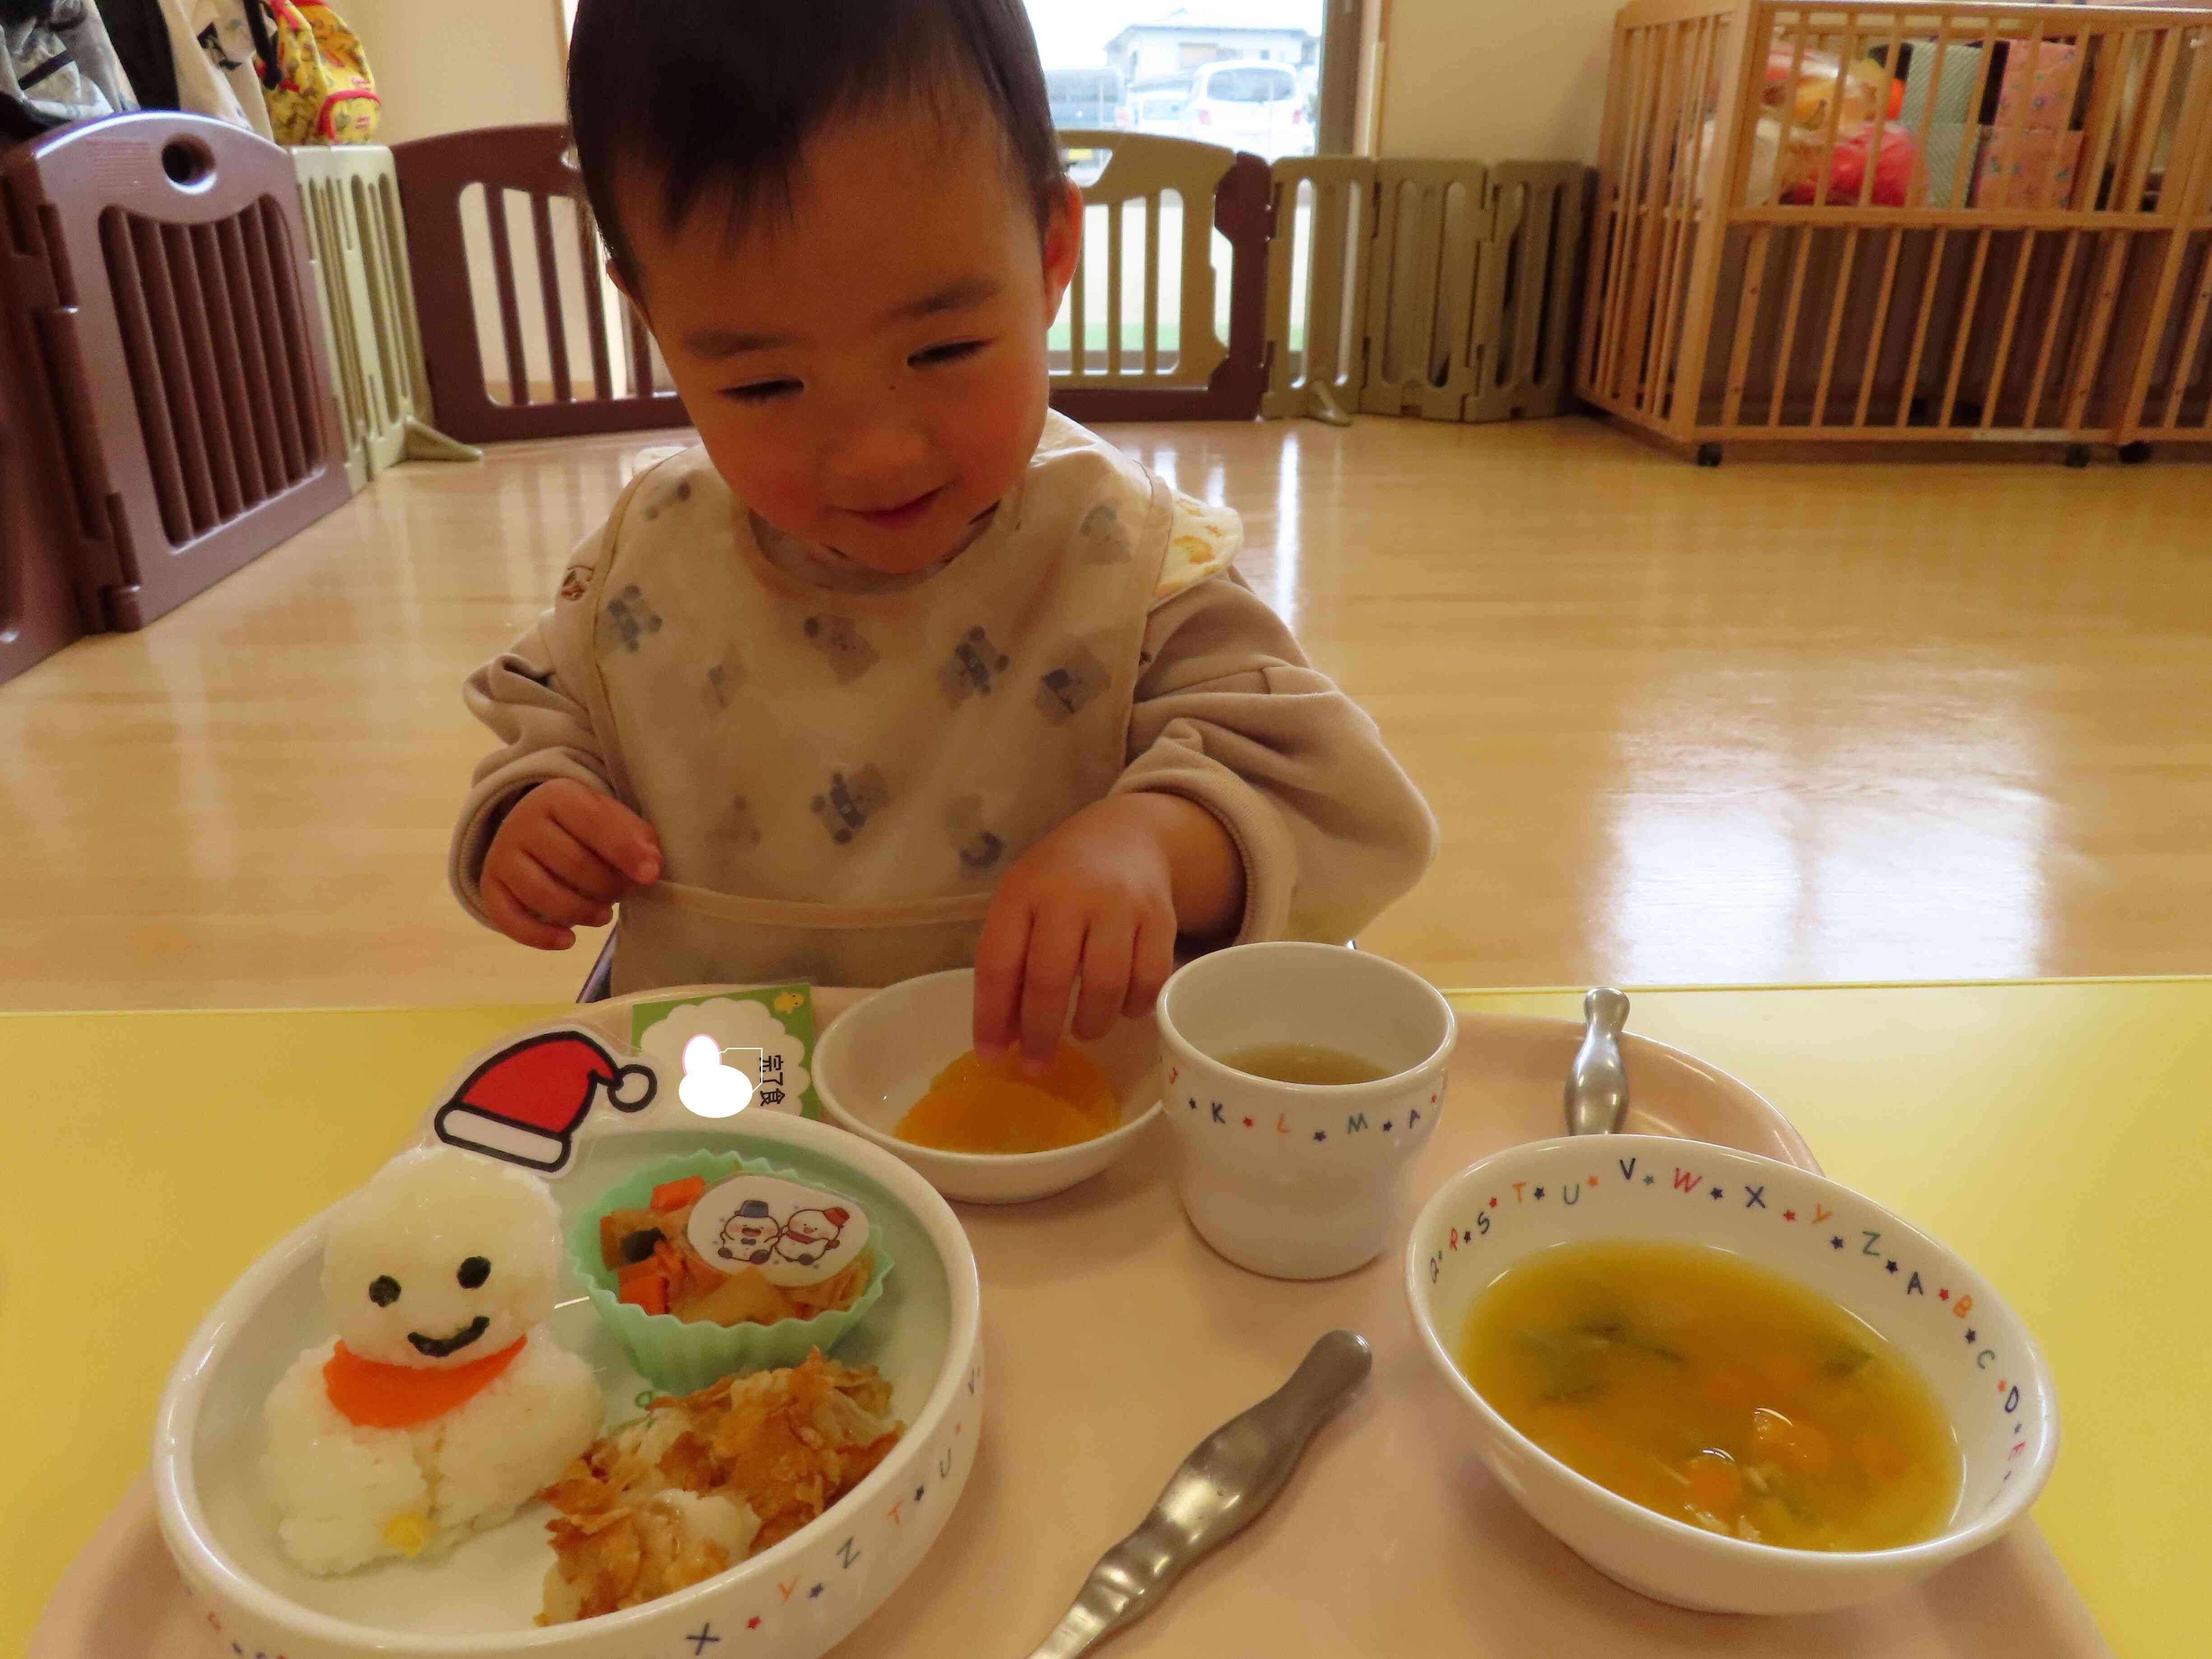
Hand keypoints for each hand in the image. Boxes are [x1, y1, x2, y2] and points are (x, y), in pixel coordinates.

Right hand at [482, 780, 661, 949]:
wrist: (537, 830)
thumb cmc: (587, 829)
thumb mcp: (614, 819)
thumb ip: (638, 839)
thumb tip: (650, 868)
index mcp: (558, 796)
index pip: (595, 822)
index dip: (626, 851)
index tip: (651, 875)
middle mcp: (523, 821)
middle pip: (574, 864)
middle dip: (609, 887)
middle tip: (625, 893)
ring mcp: (502, 854)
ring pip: (543, 895)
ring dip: (582, 913)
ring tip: (604, 914)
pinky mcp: (490, 886)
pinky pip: (509, 919)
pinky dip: (541, 937)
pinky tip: (569, 940)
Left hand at [972, 794, 1241, 1067]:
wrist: (1126, 835)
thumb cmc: (1060, 880)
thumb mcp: (1022, 904)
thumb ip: (1009, 964)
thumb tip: (1003, 1040)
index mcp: (1024, 890)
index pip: (998, 961)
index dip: (991, 1015)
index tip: (991, 1054)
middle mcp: (1071, 893)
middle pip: (1050, 979)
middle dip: (1040, 1034)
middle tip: (1036, 1064)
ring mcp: (1120, 904)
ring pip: (1105, 986)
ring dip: (1090, 1024)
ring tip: (1082, 1030)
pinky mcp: (1161, 918)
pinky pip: (1149, 981)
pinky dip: (1134, 1007)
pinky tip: (1121, 1008)